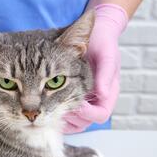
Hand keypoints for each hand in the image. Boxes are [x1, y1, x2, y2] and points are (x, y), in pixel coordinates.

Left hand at [63, 4, 127, 133]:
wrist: (95, 32)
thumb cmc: (102, 42)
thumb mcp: (106, 54)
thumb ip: (105, 74)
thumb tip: (103, 94)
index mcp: (108, 91)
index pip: (100, 114)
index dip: (87, 113)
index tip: (75, 104)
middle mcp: (97, 100)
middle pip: (85, 122)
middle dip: (71, 117)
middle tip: (57, 108)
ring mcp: (86, 101)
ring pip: (75, 123)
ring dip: (63, 120)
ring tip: (51, 109)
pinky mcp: (74, 99)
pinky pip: (67, 118)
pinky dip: (59, 117)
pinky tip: (48, 109)